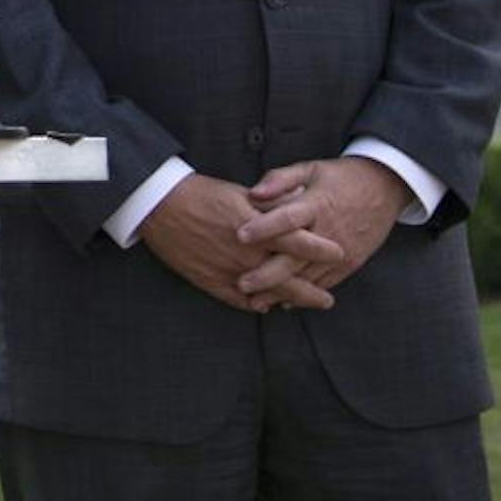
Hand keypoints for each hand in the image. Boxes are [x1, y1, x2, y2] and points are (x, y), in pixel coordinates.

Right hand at [136, 173, 340, 312]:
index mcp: (258, 229)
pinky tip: (265, 305)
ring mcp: (230, 271)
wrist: (161, 206)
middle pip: (290, 279)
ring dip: (287, 302)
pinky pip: (240, 301)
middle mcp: (248, 254)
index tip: (339, 254)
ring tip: (301, 307)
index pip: (301, 242)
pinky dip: (256, 304)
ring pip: (268, 295)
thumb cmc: (202, 194)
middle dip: (313, 292)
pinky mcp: (211, 281)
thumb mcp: (240, 193)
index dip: (323, 250)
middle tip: (328, 300)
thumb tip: (299, 200)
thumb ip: (271, 202)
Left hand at [238, 157, 407, 295]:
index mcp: (316, 205)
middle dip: (268, 274)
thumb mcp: (311, 169)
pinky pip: (325, 282)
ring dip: (282, 291)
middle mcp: (328, 232)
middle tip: (241, 284)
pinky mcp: (350, 263)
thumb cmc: (340, 177)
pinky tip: (282, 301)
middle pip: (296, 258)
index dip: (263, 227)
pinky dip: (304, 293)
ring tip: (254, 301)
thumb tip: (252, 193)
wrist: (386, 188)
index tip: (239, 235)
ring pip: (308, 277)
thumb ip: (280, 179)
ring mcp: (342, 251)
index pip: (287, 218)